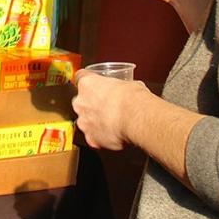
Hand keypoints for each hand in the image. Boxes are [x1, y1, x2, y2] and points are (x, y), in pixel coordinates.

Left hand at [73, 68, 202, 188]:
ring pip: (85, 122)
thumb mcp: (132, 86)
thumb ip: (125, 88)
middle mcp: (81, 101)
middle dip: (90, 106)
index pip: (80, 76)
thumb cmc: (136, 96)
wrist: (138, 118)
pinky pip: (94, 140)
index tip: (92, 86)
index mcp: (89, 83)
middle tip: (105, 111)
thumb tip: (135, 90)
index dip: (87, 82)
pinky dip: (102, 141)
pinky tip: (115, 141)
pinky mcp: (91, 139)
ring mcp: (84, 121)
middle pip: (80, 101)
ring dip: (95, 125)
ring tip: (112, 128)